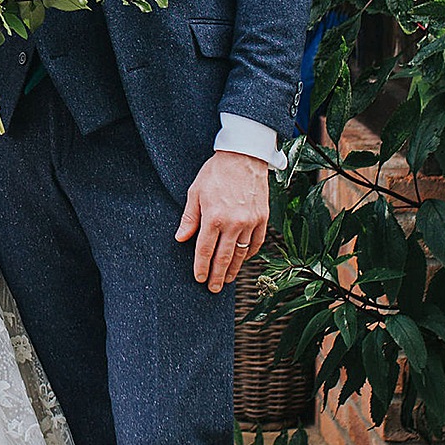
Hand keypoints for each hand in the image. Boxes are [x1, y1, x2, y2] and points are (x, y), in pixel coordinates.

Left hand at [175, 151, 269, 292]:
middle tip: (213, 288)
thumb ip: (189, 218)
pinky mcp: (263, 218)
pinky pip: (257, 242)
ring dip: (234, 269)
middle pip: (224, 257)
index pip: (205, 250)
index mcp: (214, 217)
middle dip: (217, 275)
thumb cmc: (216, 172)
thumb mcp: (195, 191)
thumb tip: (181, 239)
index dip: (201, 267)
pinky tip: (244, 259)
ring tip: (227, 279)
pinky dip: (250, 253)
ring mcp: (251, 222)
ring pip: (242, 253)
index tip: (198, 278)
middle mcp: (234, 223)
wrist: (244, 155)